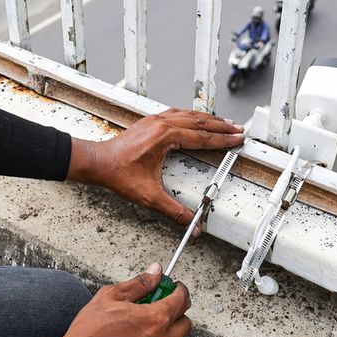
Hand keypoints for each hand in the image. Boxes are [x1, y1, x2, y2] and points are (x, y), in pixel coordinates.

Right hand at [45, 264, 191, 336]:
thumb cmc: (89, 334)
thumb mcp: (110, 297)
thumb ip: (139, 284)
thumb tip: (154, 273)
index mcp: (155, 320)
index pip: (182, 301)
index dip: (179, 291)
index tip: (175, 289)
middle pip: (184, 325)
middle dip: (176, 314)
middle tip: (159, 310)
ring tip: (136, 335)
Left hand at [68, 108, 243, 229]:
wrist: (98, 162)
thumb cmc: (118, 173)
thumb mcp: (149, 195)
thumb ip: (174, 210)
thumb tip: (192, 222)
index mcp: (166, 136)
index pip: (202, 137)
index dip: (223, 140)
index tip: (237, 139)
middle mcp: (162, 124)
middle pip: (200, 122)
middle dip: (221, 126)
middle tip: (238, 130)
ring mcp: (155, 121)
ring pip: (189, 115)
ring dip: (208, 119)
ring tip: (224, 123)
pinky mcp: (149, 122)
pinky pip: (177, 114)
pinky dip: (192, 116)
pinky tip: (196, 119)